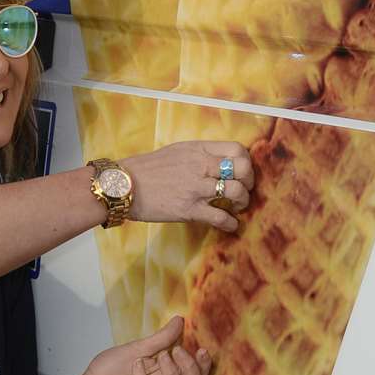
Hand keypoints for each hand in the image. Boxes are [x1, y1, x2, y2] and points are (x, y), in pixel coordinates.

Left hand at [64, 316, 211, 374]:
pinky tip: (137, 364)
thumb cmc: (112, 370)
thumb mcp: (137, 349)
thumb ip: (160, 339)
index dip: (203, 367)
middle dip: (190, 369)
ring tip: (161, 355)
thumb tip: (180, 320)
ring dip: (172, 373)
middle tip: (177, 351)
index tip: (202, 349)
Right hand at [122, 140, 253, 229]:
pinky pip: (219, 217)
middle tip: (244, 190)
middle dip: (250, 182)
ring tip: (237, 207)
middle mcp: (200, 165)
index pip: (237, 149)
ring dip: (242, 202)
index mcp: (198, 149)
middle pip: (242, 169)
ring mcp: (195, 187)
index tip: (243, 173)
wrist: (124, 185)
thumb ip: (200, 155)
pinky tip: (230, 225)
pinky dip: (230, 223)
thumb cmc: (148, 168)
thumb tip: (221, 163)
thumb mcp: (177, 151)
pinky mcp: (188, 209)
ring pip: (235, 191)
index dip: (246, 162)